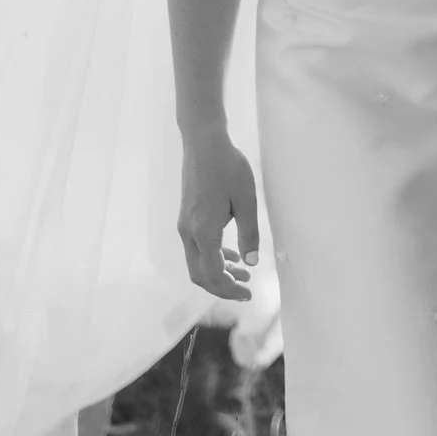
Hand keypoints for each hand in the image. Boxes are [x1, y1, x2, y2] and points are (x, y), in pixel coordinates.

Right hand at [178, 128, 259, 300]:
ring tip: (243, 273)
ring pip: (197, 262)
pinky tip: (231, 255)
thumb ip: (249, 234)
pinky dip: (213, 257)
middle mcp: (189, 232)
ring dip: (218, 272)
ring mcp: (185, 225)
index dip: (229, 289)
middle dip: (222, 287)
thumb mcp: (246, 200)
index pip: (212, 275)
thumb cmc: (228, 167)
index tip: (249, 293)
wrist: (203, 142)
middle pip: (200, 275)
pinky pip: (197, 248)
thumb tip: (252, 262)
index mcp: (204, 231)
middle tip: (246, 289)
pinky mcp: (186, 218)